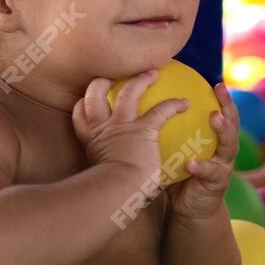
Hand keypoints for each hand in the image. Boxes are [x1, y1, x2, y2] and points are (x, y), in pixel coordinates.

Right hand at [73, 70, 188, 193]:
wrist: (115, 189)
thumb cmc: (107, 191)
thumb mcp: (98, 176)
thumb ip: (104, 170)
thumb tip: (108, 181)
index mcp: (91, 139)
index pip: (79, 114)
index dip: (83, 103)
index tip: (88, 100)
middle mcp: (102, 127)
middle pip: (94, 94)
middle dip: (101, 82)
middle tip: (112, 77)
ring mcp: (121, 125)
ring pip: (128, 92)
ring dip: (141, 80)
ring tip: (152, 73)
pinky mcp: (143, 129)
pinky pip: (161, 110)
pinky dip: (174, 105)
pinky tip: (185, 103)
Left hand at [167, 82, 241, 220]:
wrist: (189, 209)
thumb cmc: (178, 176)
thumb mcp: (174, 151)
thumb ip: (166, 134)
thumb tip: (140, 109)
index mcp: (213, 140)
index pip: (220, 113)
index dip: (222, 98)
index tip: (216, 82)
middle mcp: (222, 150)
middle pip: (232, 123)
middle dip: (229, 105)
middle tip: (221, 91)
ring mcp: (222, 166)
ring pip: (229, 145)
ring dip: (223, 130)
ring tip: (215, 118)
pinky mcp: (217, 184)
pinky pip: (210, 173)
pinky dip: (201, 167)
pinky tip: (192, 163)